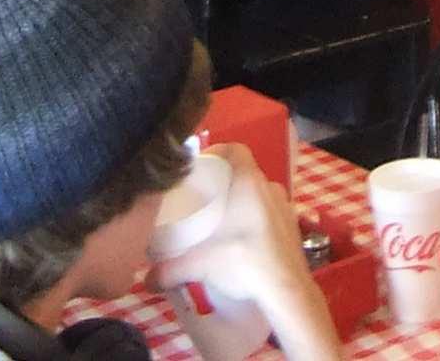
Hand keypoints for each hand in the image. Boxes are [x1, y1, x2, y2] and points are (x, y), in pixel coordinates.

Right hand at [148, 147, 317, 311]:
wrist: (286, 290)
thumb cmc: (244, 261)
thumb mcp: (200, 264)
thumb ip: (169, 269)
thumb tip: (146, 279)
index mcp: (249, 182)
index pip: (236, 149)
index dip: (218, 151)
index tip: (201, 167)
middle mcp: (270, 188)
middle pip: (244, 173)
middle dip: (224, 183)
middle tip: (203, 200)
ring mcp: (285, 207)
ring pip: (259, 194)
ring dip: (241, 203)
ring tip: (221, 223)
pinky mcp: (293, 228)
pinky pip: (271, 214)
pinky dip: (256, 221)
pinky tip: (242, 243)